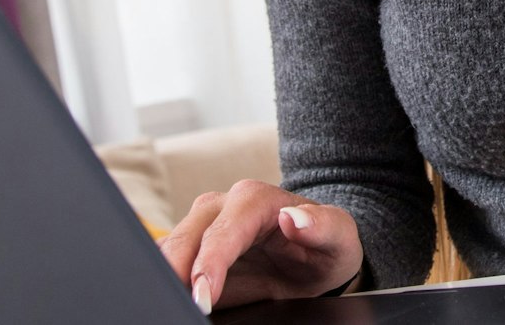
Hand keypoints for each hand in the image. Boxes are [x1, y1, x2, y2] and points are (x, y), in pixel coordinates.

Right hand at [159, 179, 362, 311]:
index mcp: (254, 198)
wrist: (315, 257)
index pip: (222, 232)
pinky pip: (168, 262)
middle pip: (185, 239)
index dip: (209, 264)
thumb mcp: (339, 235)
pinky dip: (165, 281)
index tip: (203, 296)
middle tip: (178, 306)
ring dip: (165, 276)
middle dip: (176, 272)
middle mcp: (221, 207)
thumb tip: (294, 217)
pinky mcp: (192, 249)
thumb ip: (322, 225)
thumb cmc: (326, 245)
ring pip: (169, 249)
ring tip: (169, 304)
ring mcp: (202, 227)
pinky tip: (171, 300)